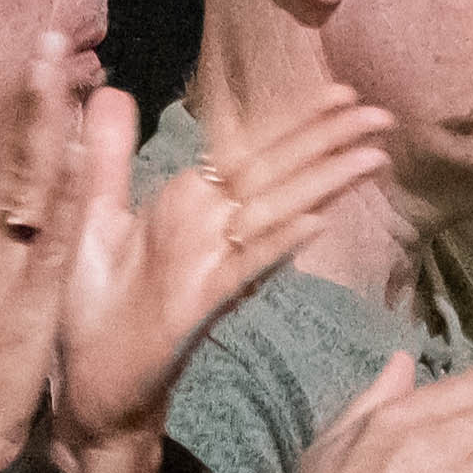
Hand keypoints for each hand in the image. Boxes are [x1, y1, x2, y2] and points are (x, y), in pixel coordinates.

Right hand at [0, 31, 86, 472]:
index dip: (7, 116)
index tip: (28, 65)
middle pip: (0, 160)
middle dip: (25, 100)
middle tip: (49, 37)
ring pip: (23, 183)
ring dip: (44, 126)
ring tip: (62, 68)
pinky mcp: (26, 299)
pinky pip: (49, 235)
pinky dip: (64, 192)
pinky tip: (82, 151)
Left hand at [47, 85, 392, 472]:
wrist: (89, 384)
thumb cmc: (95, 307)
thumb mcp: (94, 217)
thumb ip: (107, 156)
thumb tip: (109, 88)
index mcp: (190, 202)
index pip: (254, 151)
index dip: (298, 121)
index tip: (344, 91)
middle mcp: (210, 227)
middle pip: (278, 174)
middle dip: (329, 142)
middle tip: (382, 114)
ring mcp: (210, 264)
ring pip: (275, 214)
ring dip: (323, 185)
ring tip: (372, 158)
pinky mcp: (199, 304)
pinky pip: (245, 268)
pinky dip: (278, 244)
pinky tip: (315, 223)